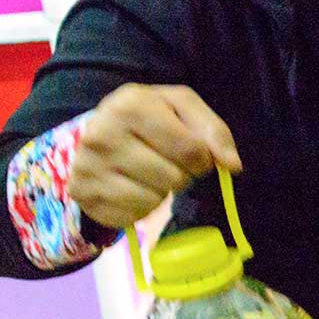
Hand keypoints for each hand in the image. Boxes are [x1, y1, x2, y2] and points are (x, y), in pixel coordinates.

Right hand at [70, 84, 240, 228]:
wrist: (94, 135)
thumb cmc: (147, 120)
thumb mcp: (180, 108)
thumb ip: (213, 131)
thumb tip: (232, 166)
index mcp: (131, 104)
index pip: (191, 149)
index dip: (203, 159)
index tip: (193, 155)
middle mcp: (103, 133)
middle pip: (174, 178)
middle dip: (180, 174)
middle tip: (165, 162)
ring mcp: (89, 166)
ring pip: (154, 199)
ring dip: (160, 191)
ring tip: (147, 173)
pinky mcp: (85, 194)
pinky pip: (134, 214)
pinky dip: (140, 206)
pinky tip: (130, 187)